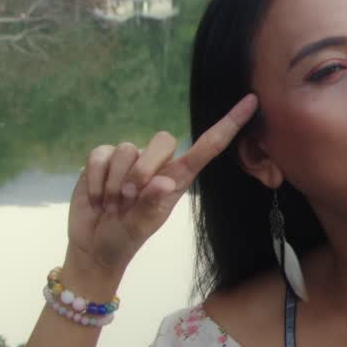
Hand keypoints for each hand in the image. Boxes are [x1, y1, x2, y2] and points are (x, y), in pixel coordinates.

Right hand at [65, 94, 258, 280]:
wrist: (95, 245)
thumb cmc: (126, 236)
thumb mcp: (141, 227)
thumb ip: (151, 206)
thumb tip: (162, 183)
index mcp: (178, 178)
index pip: (208, 147)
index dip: (230, 124)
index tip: (252, 102)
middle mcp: (157, 163)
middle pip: (163, 140)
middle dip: (143, 170)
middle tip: (128, 199)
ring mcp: (129, 159)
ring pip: (126, 150)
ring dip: (115, 184)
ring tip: (113, 205)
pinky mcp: (103, 158)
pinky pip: (100, 156)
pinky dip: (96, 181)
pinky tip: (97, 198)